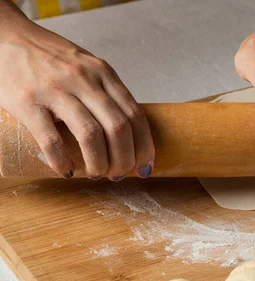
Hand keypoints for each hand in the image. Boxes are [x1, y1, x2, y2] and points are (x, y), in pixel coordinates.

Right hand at [0, 8, 153, 179]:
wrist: (5, 35)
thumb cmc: (49, 57)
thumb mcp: (87, 66)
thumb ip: (106, 92)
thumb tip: (129, 134)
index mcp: (103, 72)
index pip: (135, 115)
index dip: (145, 146)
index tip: (145, 165)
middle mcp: (84, 79)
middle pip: (118, 128)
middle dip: (125, 159)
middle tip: (119, 175)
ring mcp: (55, 90)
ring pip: (91, 135)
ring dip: (99, 163)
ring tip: (98, 174)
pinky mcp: (27, 102)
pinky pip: (51, 139)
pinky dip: (62, 161)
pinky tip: (66, 171)